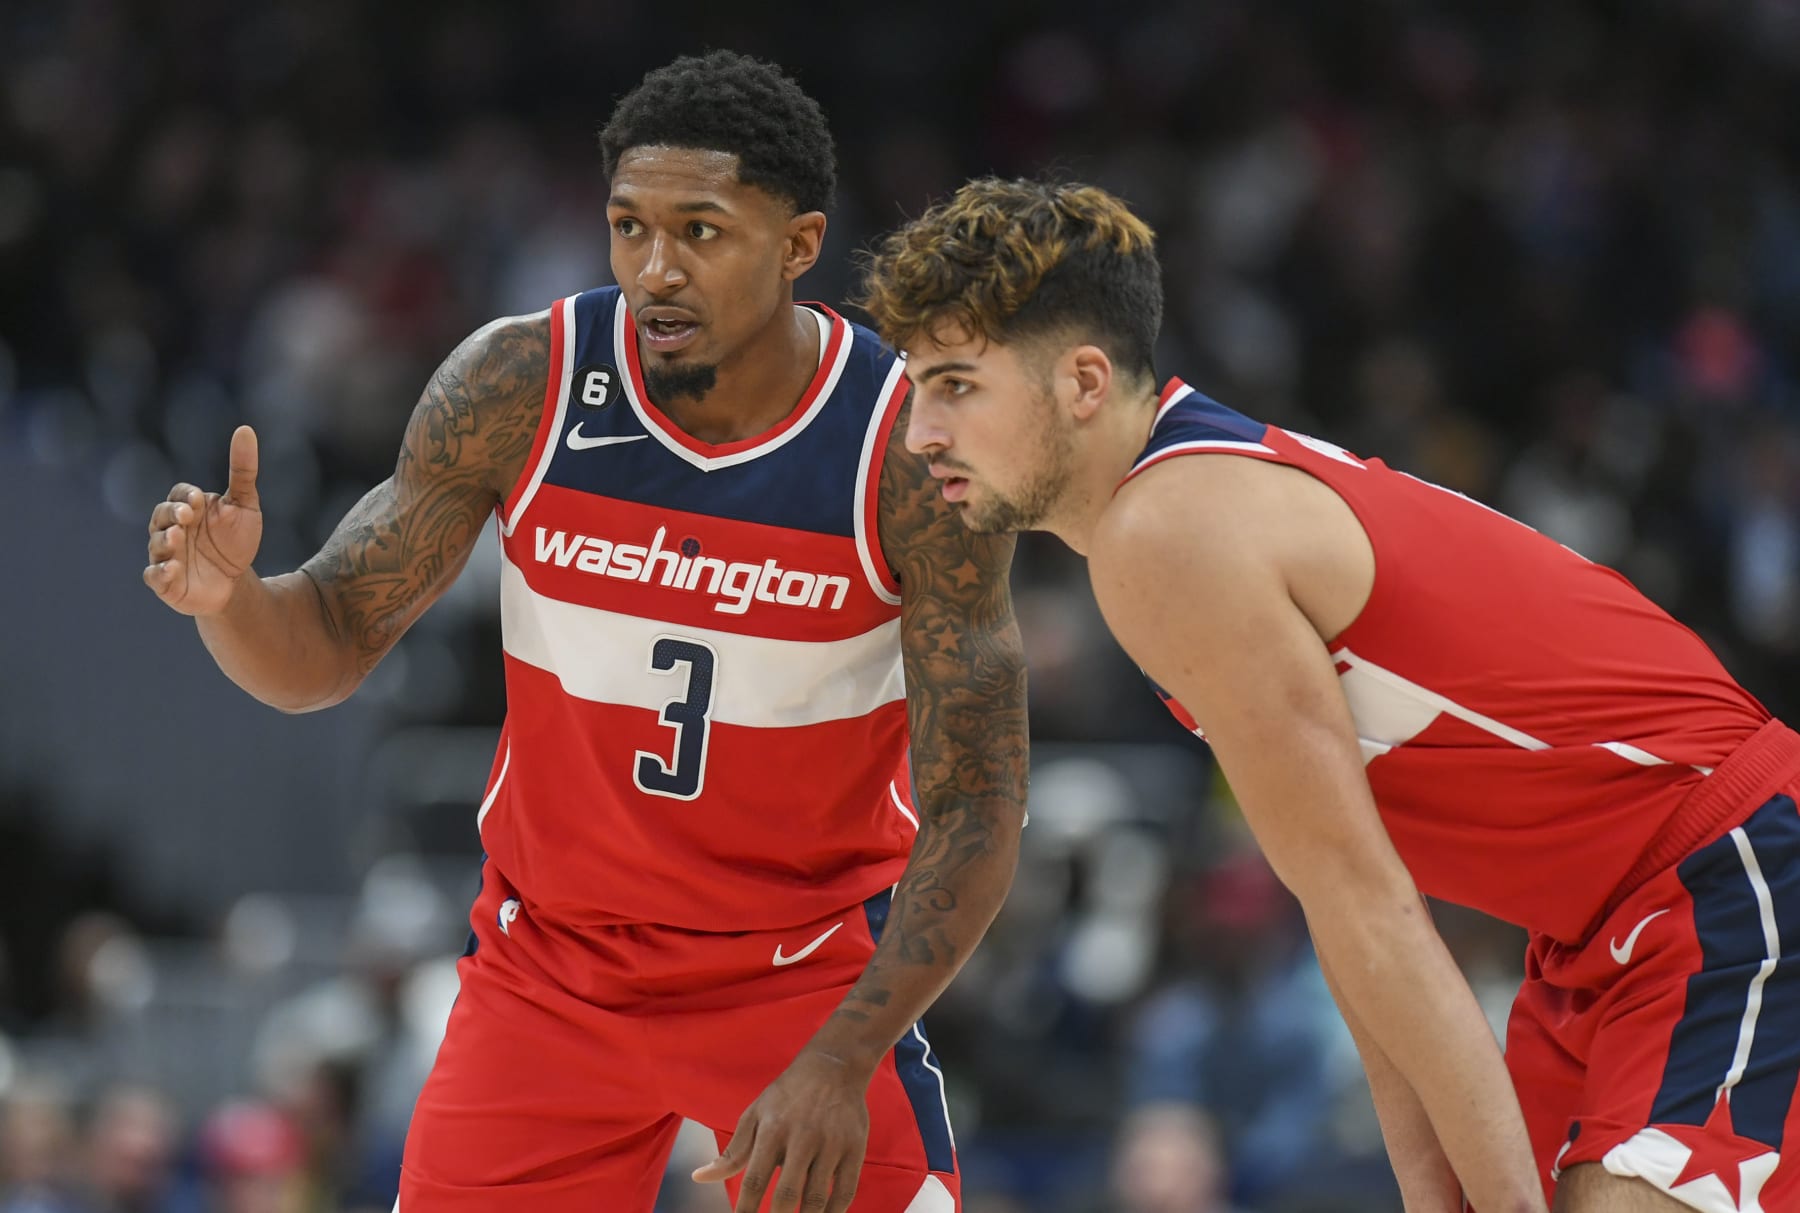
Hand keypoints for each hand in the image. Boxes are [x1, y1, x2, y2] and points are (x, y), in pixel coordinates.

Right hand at [143, 425, 262, 615]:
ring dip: (165, 541)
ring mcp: (166, 555)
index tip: (198, 500)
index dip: (184, 496)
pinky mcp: (166, 582)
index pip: (178, 495)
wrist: (236, 581)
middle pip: (161, 515)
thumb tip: (245, 430)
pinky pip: (155, 576)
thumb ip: (243, 469)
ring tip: (178, 538)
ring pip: (156, 544)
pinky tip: (173, 570)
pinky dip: (160, 573)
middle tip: (187, 517)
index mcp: (188, 508)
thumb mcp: (245, 505)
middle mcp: (171, 529)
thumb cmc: (236, 540)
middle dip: (171, 515)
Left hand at [693, 1049, 872, 1212]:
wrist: (834, 1066)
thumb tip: (699, 1177)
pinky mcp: (855, 1147)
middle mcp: (802, 1136)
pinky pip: (845, 1191)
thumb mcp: (755, 1114)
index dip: (746, 1210)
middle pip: (787, 1193)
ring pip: (817, 1197)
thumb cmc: (787, 1095)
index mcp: (772, 1129)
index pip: (754, 1180)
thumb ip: (732, 1152)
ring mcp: (831, 1143)